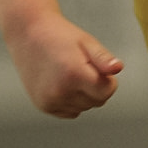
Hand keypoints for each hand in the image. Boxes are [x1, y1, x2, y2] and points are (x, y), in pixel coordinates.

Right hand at [5, 12, 123, 118]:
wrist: (29, 35)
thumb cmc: (61, 36)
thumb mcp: (87, 42)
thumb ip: (104, 59)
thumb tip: (118, 68)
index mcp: (74, 74)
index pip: (107, 91)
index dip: (109, 80)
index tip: (98, 67)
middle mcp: (60, 91)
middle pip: (97, 101)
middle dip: (97, 87)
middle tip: (83, 67)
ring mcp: (49, 101)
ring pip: (84, 108)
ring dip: (84, 95)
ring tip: (70, 73)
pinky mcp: (43, 106)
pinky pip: (70, 112)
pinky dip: (72, 101)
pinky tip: (63, 83)